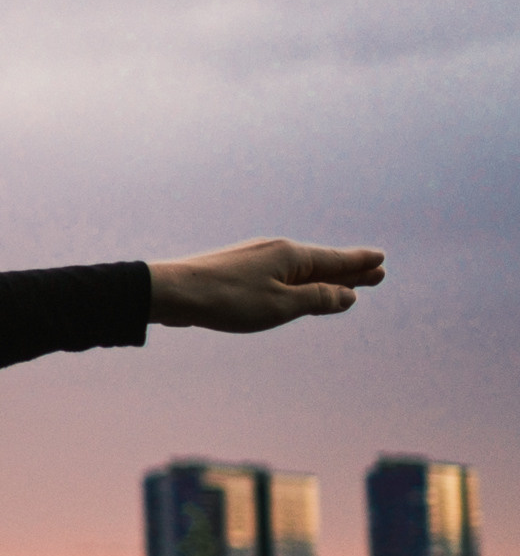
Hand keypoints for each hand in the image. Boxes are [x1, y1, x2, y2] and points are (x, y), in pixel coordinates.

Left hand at [147, 238, 384, 333]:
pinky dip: (299, 281)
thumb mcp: (281, 305)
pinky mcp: (238, 270)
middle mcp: (276, 250)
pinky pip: (280, 275)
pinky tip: (297, 289)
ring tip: (345, 282)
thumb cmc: (227, 300)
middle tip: (376, 272)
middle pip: (321, 263)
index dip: (359, 264)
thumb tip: (348, 295)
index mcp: (291, 255)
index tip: (381, 260)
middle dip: (349, 270)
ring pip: (300, 269)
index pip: (336, 260)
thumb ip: (317, 299)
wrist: (172, 292)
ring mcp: (255, 258)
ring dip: (325, 277)